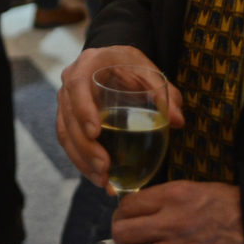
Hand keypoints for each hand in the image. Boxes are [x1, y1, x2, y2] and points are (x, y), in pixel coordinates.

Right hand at [57, 45, 185, 186]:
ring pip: (66, 134)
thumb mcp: (148, 71)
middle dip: (85, 146)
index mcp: (87, 64)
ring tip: (103, 181)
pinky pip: (69, 143)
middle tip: (104, 167)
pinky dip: (83, 163)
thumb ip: (164, 92)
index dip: (83, 110)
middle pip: (69, 118)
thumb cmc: (130, 65)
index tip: (95, 133)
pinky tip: (101, 179)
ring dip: (82, 160)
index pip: (77, 87)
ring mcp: (66, 103)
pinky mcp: (68, 119)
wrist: (113, 62)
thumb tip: (177, 121)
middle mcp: (70, 83)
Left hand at [109, 182, 243, 243]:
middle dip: (122, 237)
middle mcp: (172, 223)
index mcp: (173, 197)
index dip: (122, 214)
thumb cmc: (230, 208)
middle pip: (122, 233)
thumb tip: (138, 210)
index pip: (127, 206)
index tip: (125, 218)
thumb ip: (165, 200)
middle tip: (130, 239)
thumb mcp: (195, 190)